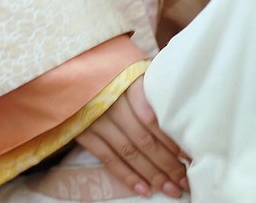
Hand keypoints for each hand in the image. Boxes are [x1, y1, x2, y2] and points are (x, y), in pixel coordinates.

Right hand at [76, 76, 188, 197]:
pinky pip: (107, 158)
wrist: (66, 66)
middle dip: (167, 163)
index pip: (153, 118)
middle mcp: (112, 102)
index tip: (188, 156)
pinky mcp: (84, 132)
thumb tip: (180, 106)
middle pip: (144, 139)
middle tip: (185, 180)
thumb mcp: (130, 66)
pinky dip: (126, 176)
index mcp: (127, 82)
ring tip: (171, 189)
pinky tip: (144, 189)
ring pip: (128, 152)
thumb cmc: (108, 66)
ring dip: (152, 174)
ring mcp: (96, 119)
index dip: (171, 140)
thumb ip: (150, 84)